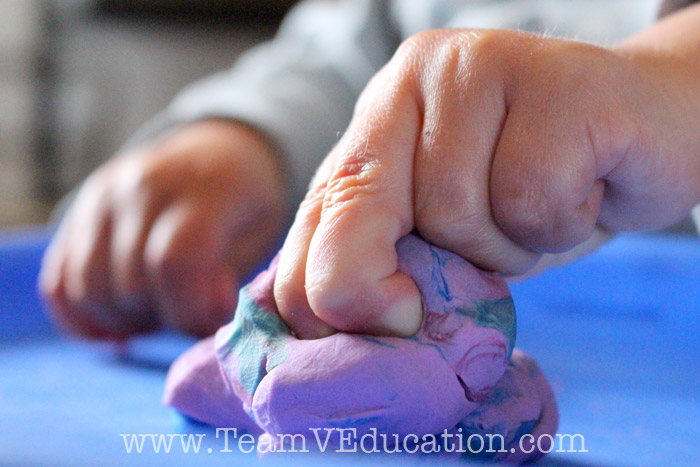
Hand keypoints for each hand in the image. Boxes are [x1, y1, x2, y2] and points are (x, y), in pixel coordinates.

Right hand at [39, 119, 286, 337]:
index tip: (210, 322)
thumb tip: (201, 315)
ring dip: (125, 321)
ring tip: (161, 312)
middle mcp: (140, 186)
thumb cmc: (247, 202)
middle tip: (190, 315)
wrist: (220, 153)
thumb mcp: (264, 233)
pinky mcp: (76, 214)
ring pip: (87, 290)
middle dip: (162, 319)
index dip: (189, 310)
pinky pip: (59, 283)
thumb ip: (230, 276)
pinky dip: (82, 318)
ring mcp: (100, 197)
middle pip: (129, 284)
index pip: (173, 262)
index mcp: (199, 188)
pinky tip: (117, 329)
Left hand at [273, 28, 699, 338]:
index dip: (318, 287)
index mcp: (382, 114)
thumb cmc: (537, 189)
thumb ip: (385, 257)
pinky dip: (557, 226)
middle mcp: (419, 75)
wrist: (644, 135)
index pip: (319, 207)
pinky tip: (581, 191)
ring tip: (533, 216)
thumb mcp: (450, 232)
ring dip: (502, 249)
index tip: (363, 333)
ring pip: (454, 213)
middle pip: (361, 205)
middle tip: (413, 313)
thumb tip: (326, 320)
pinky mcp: (558, 85)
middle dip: (379, 284)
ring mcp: (486, 68)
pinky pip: (529, 200)